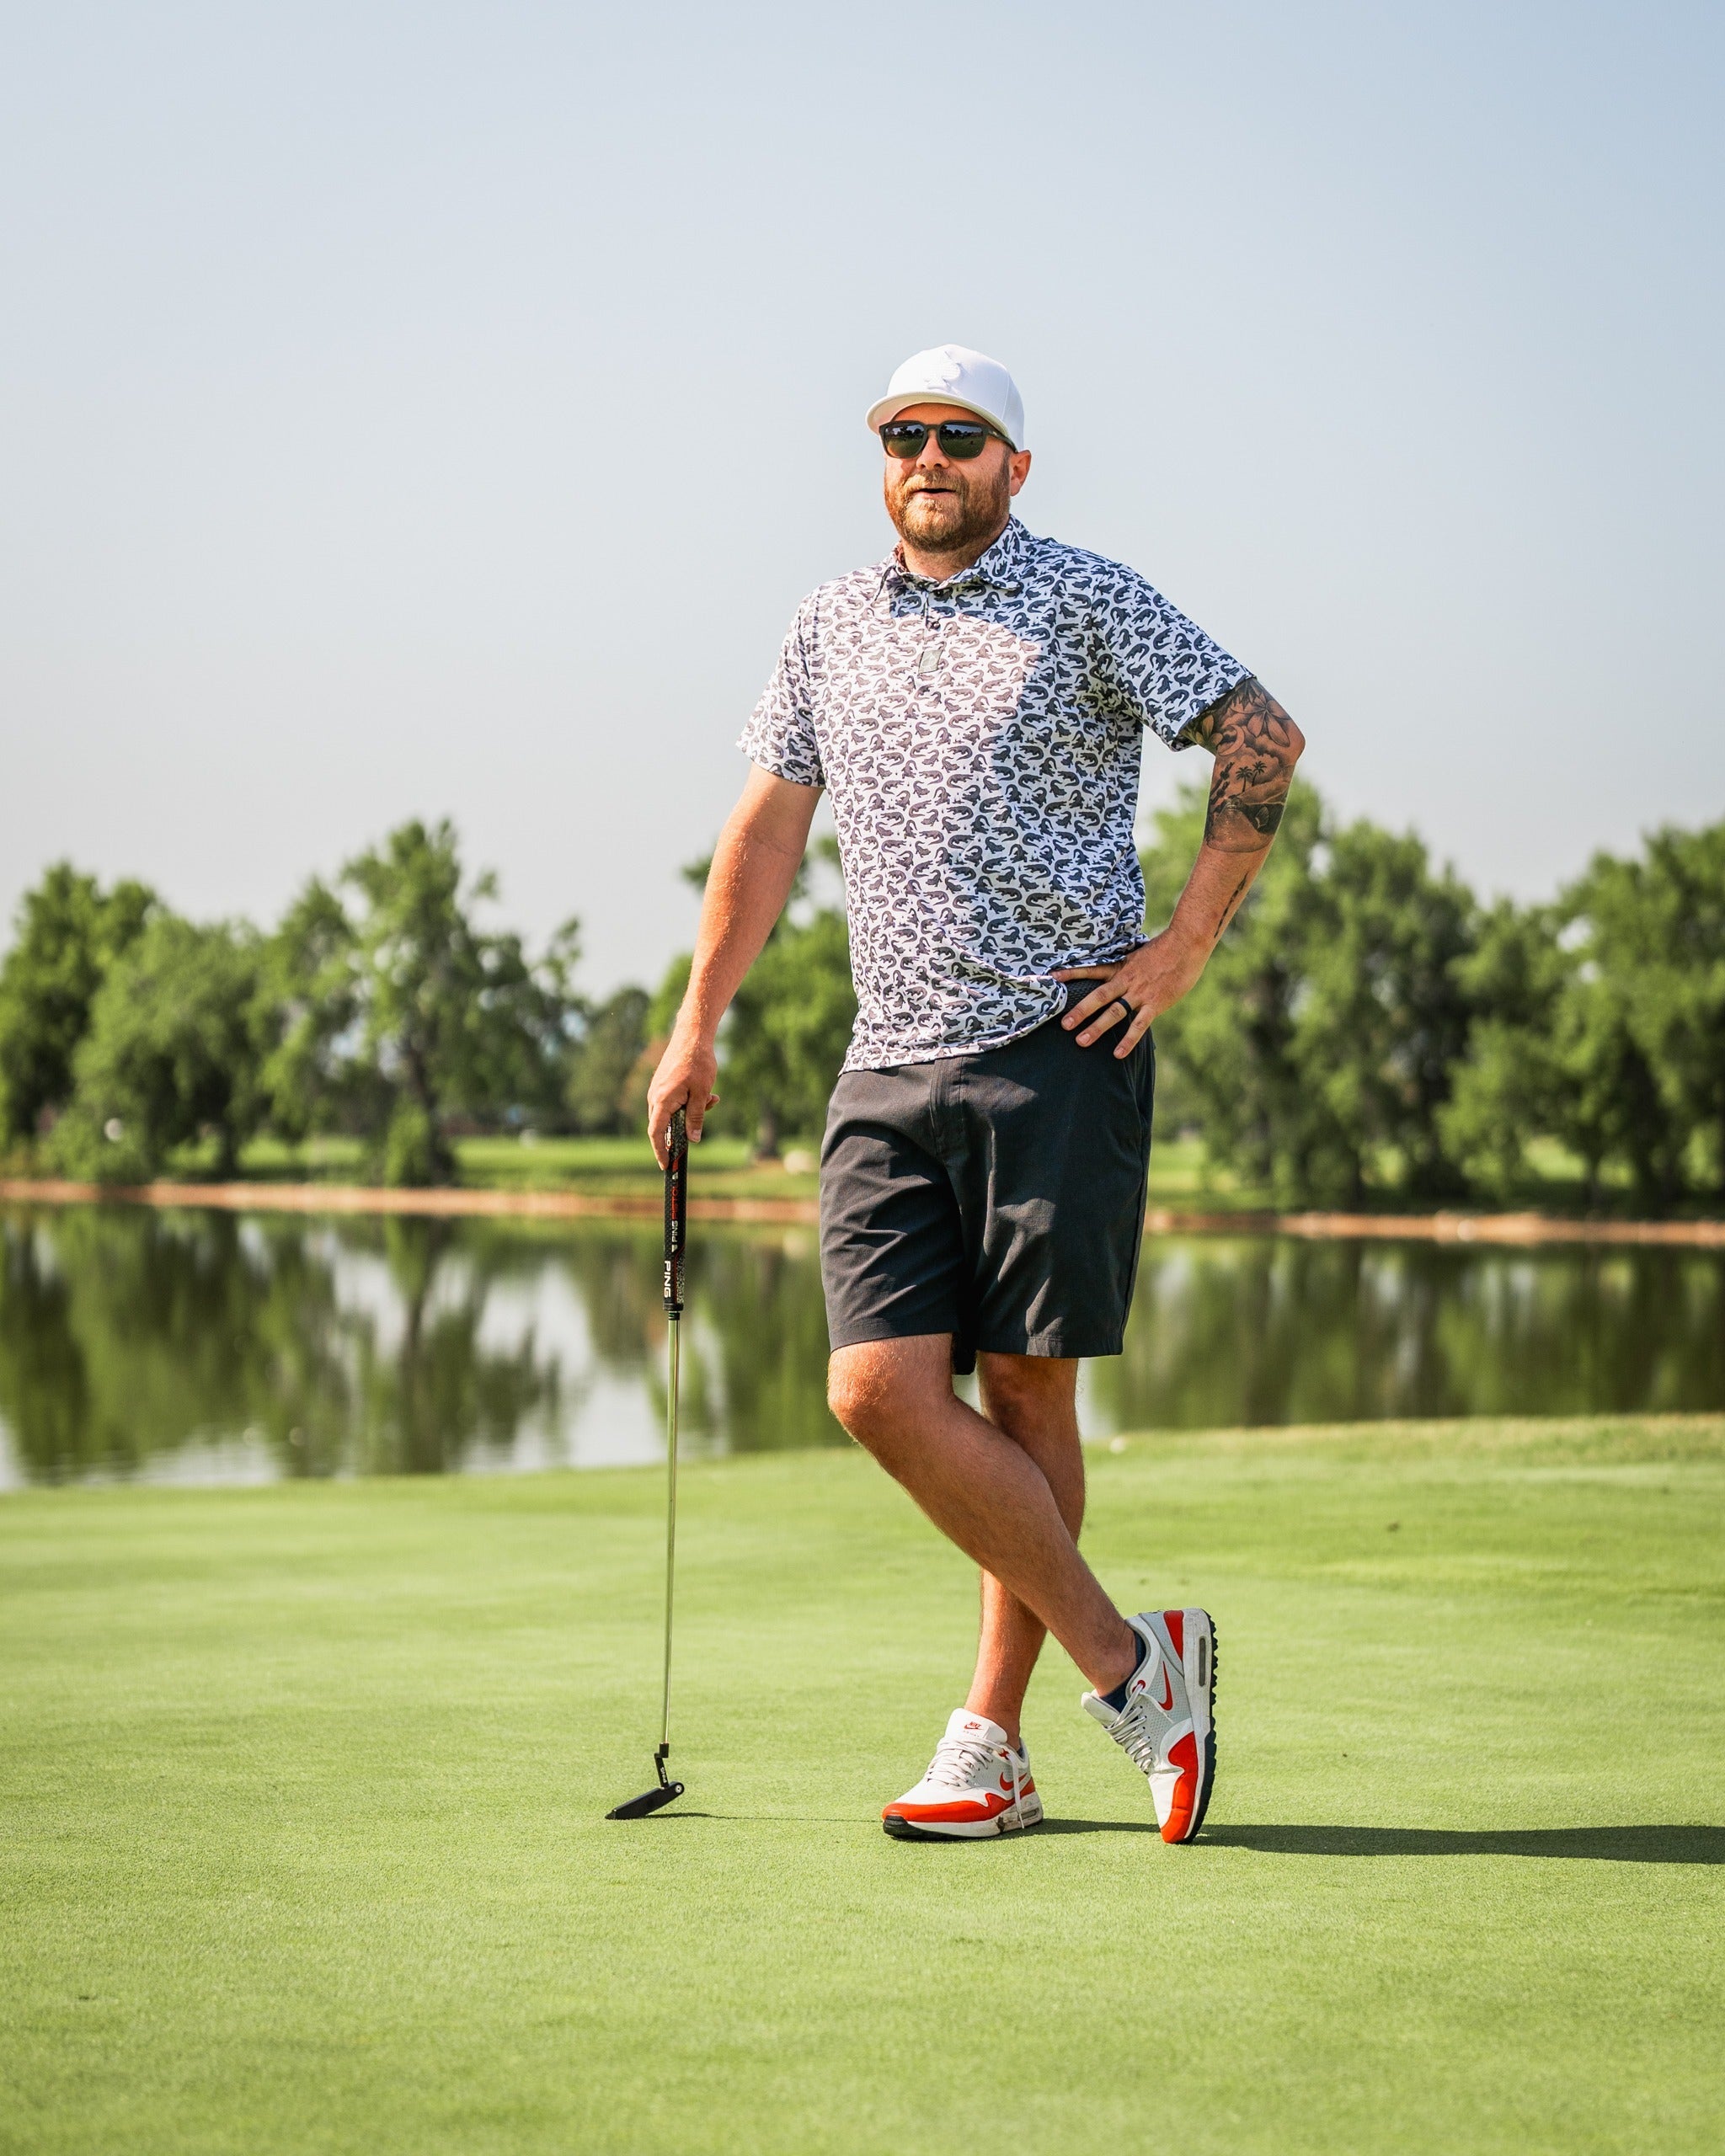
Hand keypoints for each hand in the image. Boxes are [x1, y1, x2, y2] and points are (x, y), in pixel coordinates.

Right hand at [646, 1026, 719, 1166]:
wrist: (692, 1036)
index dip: (660, 1151)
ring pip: (673, 1112)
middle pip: (664, 1125)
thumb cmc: (698, 1063)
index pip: (656, 1133)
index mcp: (662, 1100)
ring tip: (712, 1099)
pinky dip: (690, 1102)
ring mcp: (658, 1089)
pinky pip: (674, 1101)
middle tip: (701, 1128)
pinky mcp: (663, 1084)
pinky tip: (708, 1094)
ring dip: (692, 1113)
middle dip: (684, 1129)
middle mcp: (655, 1096)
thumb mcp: (702, 1093)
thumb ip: (696, 1117)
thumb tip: (693, 1139)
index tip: (666, 1165)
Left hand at [1054, 930, 1209, 1057]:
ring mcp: (1140, 993)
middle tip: (1064, 1025)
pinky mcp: (1156, 1003)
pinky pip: (1139, 1025)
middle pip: (1098, 996)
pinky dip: (1128, 1040)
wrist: (1187, 944)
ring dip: (1097, 1027)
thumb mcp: (1138, 954)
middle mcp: (1127, 980)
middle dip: (1080, 1011)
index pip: (1092, 970)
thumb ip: (1125, 966)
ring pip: (1114, 1012)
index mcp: (1121, 967)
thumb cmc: (1165, 949)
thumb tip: (1114, 971)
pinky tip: (1118, 1054)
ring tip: (1081, 1041)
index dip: (1072, 974)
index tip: (1052, 978)